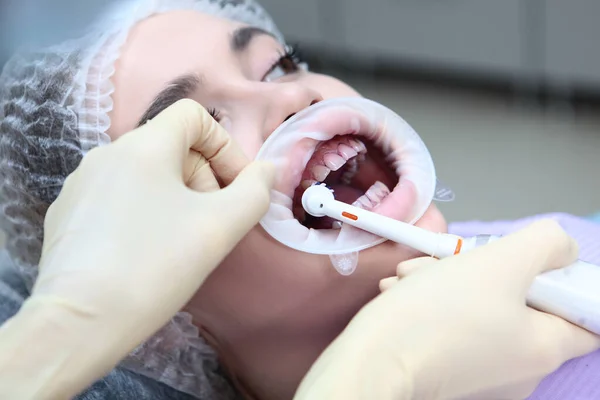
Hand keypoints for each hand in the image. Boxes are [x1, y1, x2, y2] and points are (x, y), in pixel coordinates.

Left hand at [25, 99, 273, 380]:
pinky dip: (141, 211)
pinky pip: (117, 196)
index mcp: (144, 145)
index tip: (234, 189)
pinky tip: (142, 251)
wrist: (80, 321)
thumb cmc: (156, 266)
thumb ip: (255, 191)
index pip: (194, 116)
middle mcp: (106, 153)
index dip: (224, 146)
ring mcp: (81, 182)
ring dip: (175, 196)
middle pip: (171, 146)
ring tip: (179, 241)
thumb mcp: (220, 227)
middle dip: (203, 178)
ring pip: (144, 173)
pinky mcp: (66, 212)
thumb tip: (266, 169)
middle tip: (211, 223)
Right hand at [297, 220, 599, 399]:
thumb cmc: (437, 315)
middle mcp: (521, 369)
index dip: (567, 281)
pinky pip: (455, 325)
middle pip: (522, 302)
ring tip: (415, 276)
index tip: (529, 263)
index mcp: (545, 348)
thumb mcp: (499, 263)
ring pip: (480, 307)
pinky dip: (433, 302)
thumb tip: (560, 250)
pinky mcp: (449, 370)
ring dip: (448, 279)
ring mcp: (483, 373)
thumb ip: (544, 244)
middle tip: (453, 261)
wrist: (372, 360)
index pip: (586, 314)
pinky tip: (406, 292)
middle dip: (485, 270)